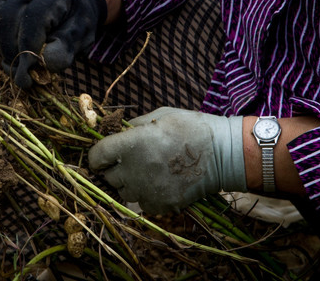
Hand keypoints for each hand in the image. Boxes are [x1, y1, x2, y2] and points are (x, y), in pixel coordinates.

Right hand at [0, 0, 106, 87]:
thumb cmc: (73, 21)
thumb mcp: (82, 34)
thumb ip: (65, 47)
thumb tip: (42, 65)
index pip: (33, 21)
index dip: (27, 53)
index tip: (26, 79)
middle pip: (6, 19)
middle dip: (12, 53)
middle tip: (21, 74)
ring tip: (12, 61)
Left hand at [88, 107, 246, 213]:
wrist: (223, 154)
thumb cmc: (190, 128)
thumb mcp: (159, 116)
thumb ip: (133, 126)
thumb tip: (115, 132)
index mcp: (132, 144)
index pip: (96, 157)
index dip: (96, 156)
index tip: (102, 156)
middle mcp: (135, 169)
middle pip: (108, 177)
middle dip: (113, 169)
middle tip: (129, 161)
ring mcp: (147, 190)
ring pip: (123, 192)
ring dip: (128, 183)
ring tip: (145, 171)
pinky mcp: (160, 204)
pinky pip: (141, 203)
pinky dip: (145, 195)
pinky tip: (158, 182)